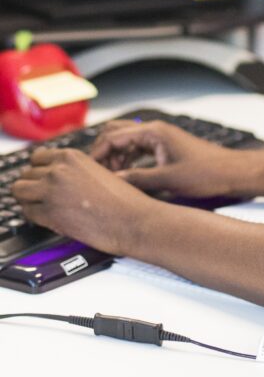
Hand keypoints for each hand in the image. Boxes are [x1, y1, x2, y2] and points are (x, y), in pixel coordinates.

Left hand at [12, 147, 152, 255]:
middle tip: (47, 196)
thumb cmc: (123, 199)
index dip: (40, 170)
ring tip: (46, 206)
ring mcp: (51, 190)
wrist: (131, 219)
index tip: (45, 179)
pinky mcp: (48, 213)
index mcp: (71, 157)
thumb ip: (74, 170)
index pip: (37, 158)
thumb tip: (55, 176)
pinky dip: (35, 216)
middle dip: (34, 185)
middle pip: (26, 174)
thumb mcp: (99, 171)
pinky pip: (27, 212)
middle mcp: (58, 170)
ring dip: (30, 199)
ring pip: (20, 191)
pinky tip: (52, 217)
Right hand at [89, 119, 259, 198]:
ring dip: (115, 157)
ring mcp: (161, 138)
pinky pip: (138, 150)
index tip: (88, 171)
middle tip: (96, 174)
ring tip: (110, 178)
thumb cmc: (208, 173)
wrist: (233, 173)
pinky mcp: (166, 148)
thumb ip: (137, 179)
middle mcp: (156, 131)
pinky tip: (125, 176)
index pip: (113, 136)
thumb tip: (112, 183)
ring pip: (127, 142)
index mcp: (154, 132)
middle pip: (117, 134)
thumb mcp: (168, 180)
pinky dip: (128, 160)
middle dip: (103, 152)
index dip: (97, 154)